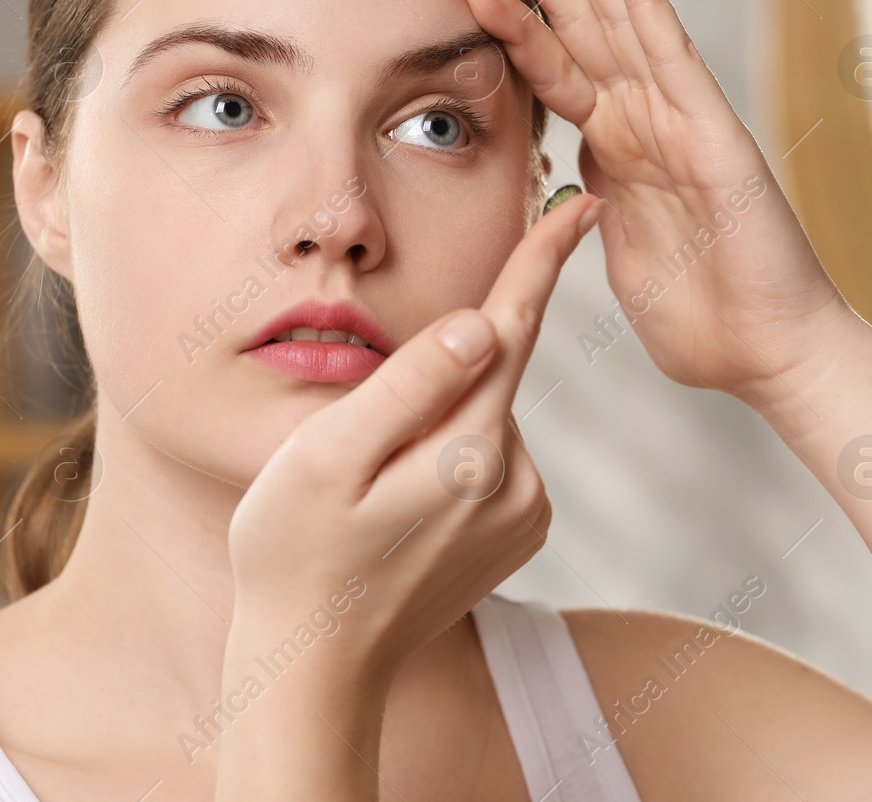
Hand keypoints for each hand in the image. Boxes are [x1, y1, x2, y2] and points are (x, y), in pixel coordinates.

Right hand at [224, 190, 601, 686]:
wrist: (315, 665)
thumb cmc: (294, 552)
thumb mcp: (327, 457)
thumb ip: (407, 386)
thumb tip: (481, 324)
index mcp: (468, 453)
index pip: (511, 330)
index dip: (539, 261)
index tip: (577, 206)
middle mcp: (516, 483)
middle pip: (490, 372)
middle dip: (441, 364)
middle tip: (361, 428)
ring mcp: (522, 516)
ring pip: (485, 415)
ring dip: (438, 418)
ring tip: (367, 481)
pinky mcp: (516, 535)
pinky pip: (488, 457)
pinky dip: (449, 452)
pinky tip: (397, 499)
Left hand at [466, 0, 853, 406]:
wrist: (767, 354)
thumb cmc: (703, 319)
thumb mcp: (615, 255)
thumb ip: (582, 217)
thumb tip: (565, 195)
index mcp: (612, 147)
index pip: (550, 65)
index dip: (511, 15)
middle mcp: (642, 117)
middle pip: (579, 18)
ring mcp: (677, 117)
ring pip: (619, 16)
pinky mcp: (710, 132)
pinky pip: (670, 54)